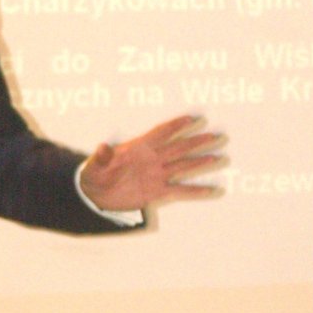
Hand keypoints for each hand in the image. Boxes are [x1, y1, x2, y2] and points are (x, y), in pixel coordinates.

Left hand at [80, 115, 224, 211]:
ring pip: (183, 166)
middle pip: (179, 147)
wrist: (95, 194)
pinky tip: (212, 190)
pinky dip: (195, 191)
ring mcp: (156, 175)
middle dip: (197, 141)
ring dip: (200, 162)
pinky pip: (180, 190)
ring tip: (218, 157)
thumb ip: (101, 157)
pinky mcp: (156, 192)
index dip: (177, 125)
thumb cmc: (95, 175)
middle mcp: (152, 159)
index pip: (161, 133)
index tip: (194, 118)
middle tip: (217, 135)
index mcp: (139, 148)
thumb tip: (102, 147)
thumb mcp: (94, 165)